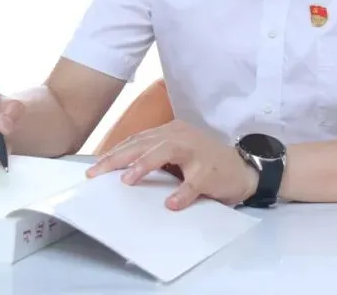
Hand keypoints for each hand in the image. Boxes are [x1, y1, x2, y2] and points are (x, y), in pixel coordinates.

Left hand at [87, 120, 257, 210]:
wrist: (243, 169)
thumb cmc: (205, 163)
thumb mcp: (177, 154)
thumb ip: (155, 157)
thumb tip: (120, 171)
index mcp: (170, 132)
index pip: (136, 140)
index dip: (114, 153)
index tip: (93, 169)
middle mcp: (181, 136)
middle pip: (144, 143)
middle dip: (118, 158)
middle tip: (97, 173)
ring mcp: (196, 151)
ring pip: (166, 152)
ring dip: (145, 165)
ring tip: (127, 180)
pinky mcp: (210, 170)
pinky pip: (193, 182)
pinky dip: (182, 192)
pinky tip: (171, 204)